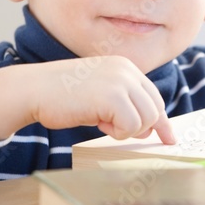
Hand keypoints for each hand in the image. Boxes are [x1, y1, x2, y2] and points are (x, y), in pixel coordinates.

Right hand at [0, 56, 175, 142]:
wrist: (34, 90)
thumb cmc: (62, 97)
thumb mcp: (99, 96)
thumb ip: (125, 106)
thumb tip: (150, 129)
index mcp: (125, 66)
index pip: (154, 97)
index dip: (161, 121)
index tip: (170, 138)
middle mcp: (127, 70)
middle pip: (154, 110)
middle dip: (139, 127)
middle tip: (110, 127)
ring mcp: (121, 81)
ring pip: (146, 120)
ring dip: (125, 130)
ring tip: (100, 121)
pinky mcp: (113, 96)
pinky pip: (131, 126)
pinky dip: (116, 132)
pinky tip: (97, 122)